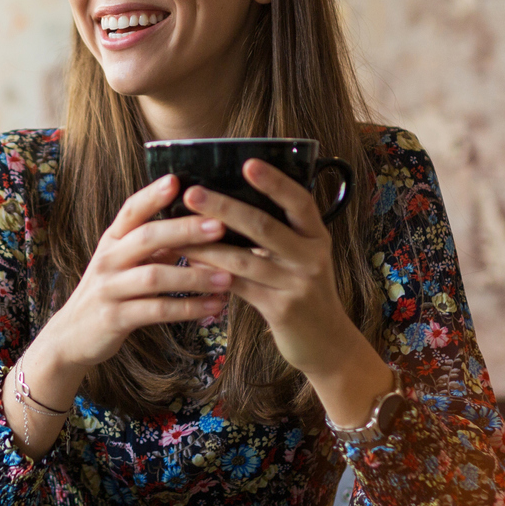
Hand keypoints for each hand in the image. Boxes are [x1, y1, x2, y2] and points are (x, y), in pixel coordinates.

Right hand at [34, 174, 233, 371]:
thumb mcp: (125, 263)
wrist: (72, 336)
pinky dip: (188, 308)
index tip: (177, 180)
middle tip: (220, 226)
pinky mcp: (114, 318)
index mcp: (112, 240)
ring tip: (227, 278)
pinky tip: (214, 306)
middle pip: (146, 238)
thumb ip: (156, 246)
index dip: (152, 195)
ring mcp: (109, 289)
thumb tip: (198, 224)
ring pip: (154, 277)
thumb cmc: (110, 292)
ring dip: (194, 276)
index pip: (131, 210)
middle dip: (185, 230)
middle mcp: (108, 259)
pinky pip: (157, 310)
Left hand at [179, 160, 389, 426]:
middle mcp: (311, 256)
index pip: (300, 201)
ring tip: (178, 231)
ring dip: (208, 245)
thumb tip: (229, 200)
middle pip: (264, 226)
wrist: (327, 343)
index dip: (275, 182)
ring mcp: (297, 284)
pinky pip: (238, 286)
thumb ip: (280, 231)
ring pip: (245, 259)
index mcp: (317, 235)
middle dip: (225, 208)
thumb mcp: (302, 257)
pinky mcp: (281, 309)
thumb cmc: (305, 290)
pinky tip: (190, 262)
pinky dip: (212, 273)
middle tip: (192, 193)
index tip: (247, 162)